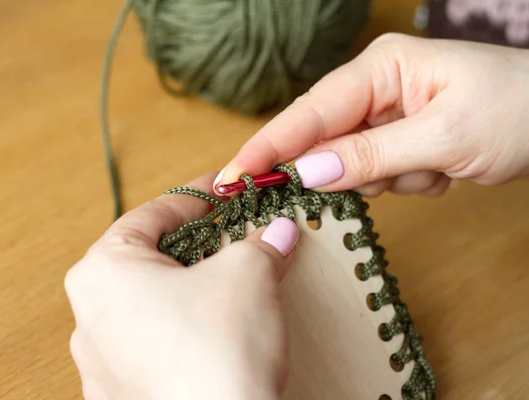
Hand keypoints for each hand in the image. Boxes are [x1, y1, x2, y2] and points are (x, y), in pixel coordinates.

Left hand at [64, 173, 299, 399]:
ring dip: (189, 286)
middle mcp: (89, 315)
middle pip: (149, 258)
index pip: (154, 213)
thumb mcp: (247, 273)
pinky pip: (151, 342)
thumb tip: (277, 232)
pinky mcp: (119, 394)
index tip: (225, 190)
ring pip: (149, 302)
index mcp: (102, 271)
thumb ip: (260, 242)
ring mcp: (100, 361)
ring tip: (229, 282)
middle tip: (234, 234)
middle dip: (196, 243)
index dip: (198, 196)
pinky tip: (213, 332)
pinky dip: (181, 327)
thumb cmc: (218, 349)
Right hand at [213, 34, 528, 196]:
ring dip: (391, 179)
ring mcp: (389, 115)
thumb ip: (369, 156)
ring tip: (438, 166)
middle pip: (325, 141)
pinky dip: (410, 182)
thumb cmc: (518, 109)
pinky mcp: (401, 140)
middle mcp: (377, 87)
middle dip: (347, 170)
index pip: (308, 114)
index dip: (268, 148)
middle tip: (381, 178)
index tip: (230, 179)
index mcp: (380, 68)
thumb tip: (304, 173)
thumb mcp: (443, 135)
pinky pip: (381, 175)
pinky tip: (445, 170)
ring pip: (354, 166)